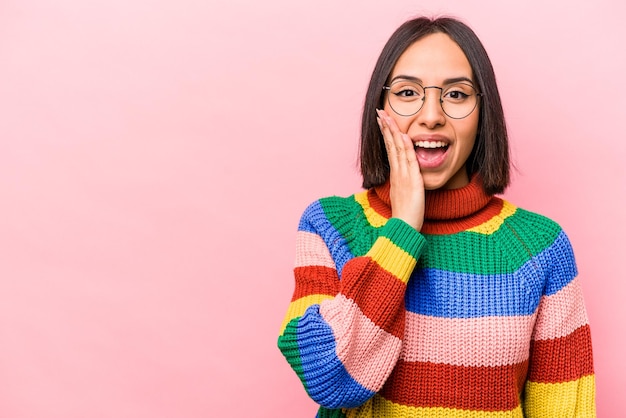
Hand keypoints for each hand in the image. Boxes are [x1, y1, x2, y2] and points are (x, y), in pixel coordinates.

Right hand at [376, 109, 424, 230]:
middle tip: (379, 112)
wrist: (404, 228)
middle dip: (385, 128)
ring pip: (397, 149)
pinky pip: (409, 160)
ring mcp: (403, 176)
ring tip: (386, 117)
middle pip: (390, 145)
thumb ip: (404, 183)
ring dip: (392, 132)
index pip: (390, 149)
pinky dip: (405, 147)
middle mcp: (397, 173)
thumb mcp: (403, 195)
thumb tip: (405, 176)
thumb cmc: (405, 215)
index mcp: (395, 175)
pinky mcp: (412, 181)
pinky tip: (403, 135)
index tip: (382, 121)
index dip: (386, 134)